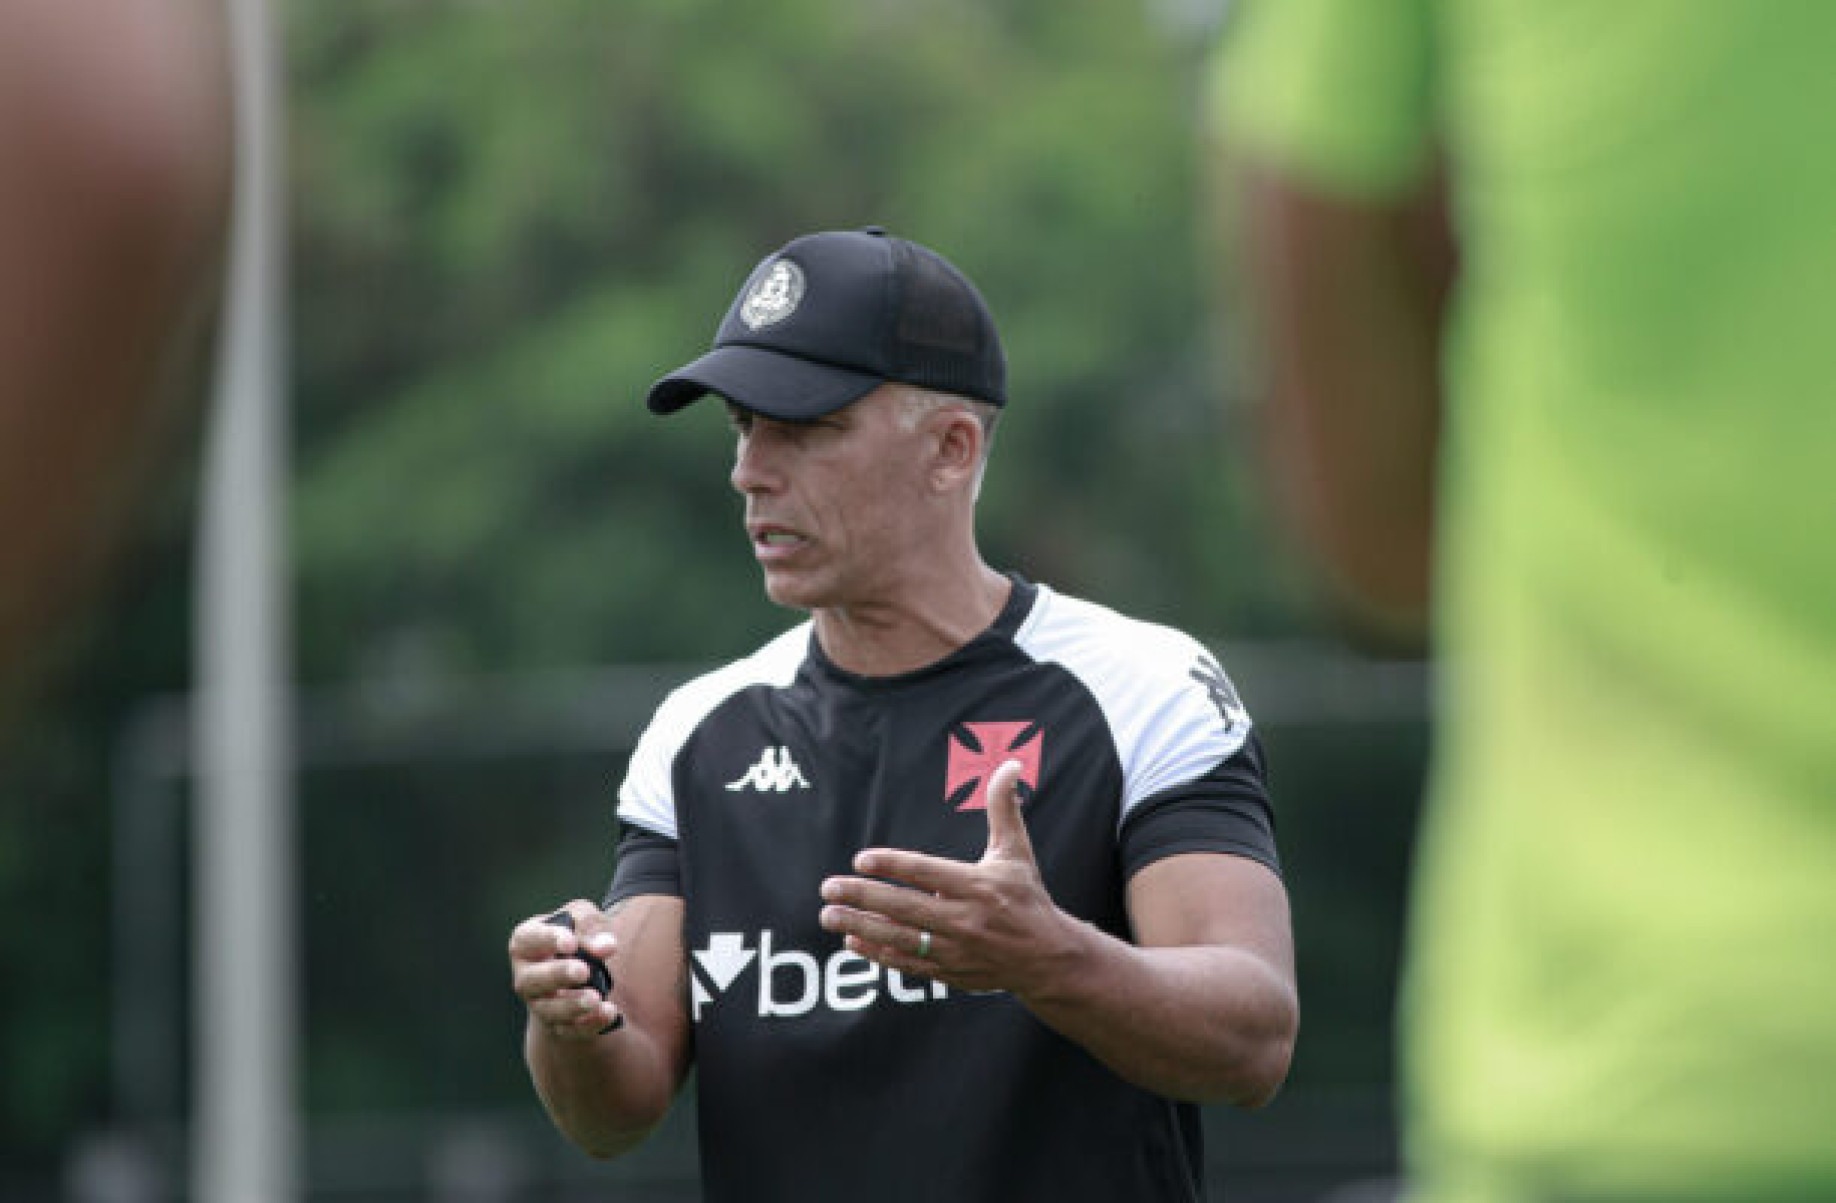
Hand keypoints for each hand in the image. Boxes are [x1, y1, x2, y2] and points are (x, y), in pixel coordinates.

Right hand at [508, 899, 621, 1040]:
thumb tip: (607, 946)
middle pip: (532, 980)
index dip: (548, 939)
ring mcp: (539, 1004)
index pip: (529, 939)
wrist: (576, 972)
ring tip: (595, 998)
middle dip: (558, 975)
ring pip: (549, 1011)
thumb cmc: (575, 936)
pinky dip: (590, 1023)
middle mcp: (526, 977)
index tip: (571, 941)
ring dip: (573, 1005)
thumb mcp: (582, 919)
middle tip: (583, 970)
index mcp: (525, 944)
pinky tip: (608, 1012)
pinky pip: (570, 1030)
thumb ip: (592, 926)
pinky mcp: (558, 1025)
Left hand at [818, 759, 1082, 996]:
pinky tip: (853, 939)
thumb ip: (1004, 808)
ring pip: (900, 937)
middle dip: (863, 897)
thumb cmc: (1027, 898)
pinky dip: (878, 953)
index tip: (861, 858)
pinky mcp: (951, 971)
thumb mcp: (1016, 852)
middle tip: (828, 889)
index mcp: (979, 886)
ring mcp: (956, 949)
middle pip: (905, 907)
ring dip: (861, 926)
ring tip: (829, 915)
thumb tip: (1008, 764)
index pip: (927, 872)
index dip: (893, 865)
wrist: (1048, 958)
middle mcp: (965, 919)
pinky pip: (908, 962)